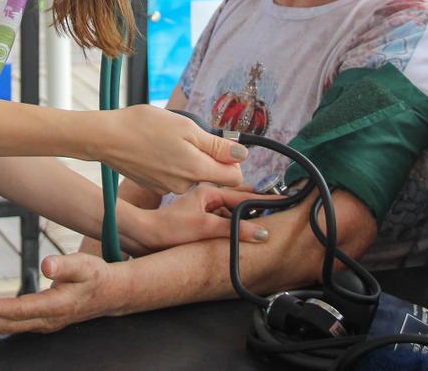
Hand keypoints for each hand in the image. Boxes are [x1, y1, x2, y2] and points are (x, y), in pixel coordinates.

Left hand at [0, 253, 126, 333]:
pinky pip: (11, 321)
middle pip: (6, 322)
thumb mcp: (85, 265)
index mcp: (55, 307)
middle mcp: (46, 320)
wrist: (111, 294)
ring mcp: (42, 322)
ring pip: (7, 323)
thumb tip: (46, 265)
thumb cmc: (97, 276)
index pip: (18, 311)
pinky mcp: (39, 319)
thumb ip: (65, 265)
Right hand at [92, 104, 245, 194]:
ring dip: (187, 158)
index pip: (234, 178)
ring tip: (167, 140)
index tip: (221, 146)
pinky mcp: (154, 185)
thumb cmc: (145, 127)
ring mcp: (168, 188)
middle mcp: (185, 186)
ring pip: (191, 174)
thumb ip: (217, 145)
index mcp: (197, 170)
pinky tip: (155, 149)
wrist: (107, 138)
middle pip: (211, 175)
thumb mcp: (187, 128)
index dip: (233, 161)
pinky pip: (173, 175)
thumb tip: (242, 155)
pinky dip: (170, 163)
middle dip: (207, 157)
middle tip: (188, 136)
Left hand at [132, 185, 272, 252]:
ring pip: (229, 212)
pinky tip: (237, 234)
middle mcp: (205, 197)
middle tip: (277, 211)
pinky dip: (231, 225)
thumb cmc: (170, 228)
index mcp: (208, 192)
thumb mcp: (206, 227)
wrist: (144, 236)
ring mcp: (201, 208)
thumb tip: (261, 232)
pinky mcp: (196, 220)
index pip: (243, 195)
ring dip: (243, 218)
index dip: (263, 199)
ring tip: (261, 224)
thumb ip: (234, 229)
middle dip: (256, 206)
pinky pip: (220, 220)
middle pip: (238, 202)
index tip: (282, 200)